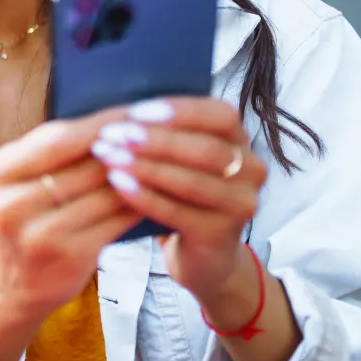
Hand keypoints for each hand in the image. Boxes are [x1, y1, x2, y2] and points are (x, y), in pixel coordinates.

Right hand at [0, 112, 143, 327]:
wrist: (12, 286)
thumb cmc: (27, 221)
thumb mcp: (21, 182)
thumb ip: (54, 154)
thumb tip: (115, 118)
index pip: (56, 138)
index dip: (100, 122)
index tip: (134, 108)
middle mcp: (11, 202)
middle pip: (83, 163)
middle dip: (125, 144)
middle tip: (163, 129)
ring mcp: (37, 233)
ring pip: (103, 192)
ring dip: (138, 173)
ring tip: (166, 157)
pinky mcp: (67, 256)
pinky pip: (114, 221)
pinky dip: (137, 203)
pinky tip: (156, 192)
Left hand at [89, 97, 267, 301]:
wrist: (202, 252)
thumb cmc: (182, 191)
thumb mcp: (182, 157)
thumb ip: (167, 131)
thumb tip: (121, 109)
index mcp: (241, 139)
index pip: (220, 115)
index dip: (179, 111)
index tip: (134, 111)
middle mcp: (251, 170)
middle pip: (205, 149)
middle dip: (155, 140)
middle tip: (113, 134)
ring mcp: (240, 204)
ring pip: (191, 182)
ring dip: (145, 167)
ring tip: (109, 157)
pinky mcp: (221, 234)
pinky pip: (178, 212)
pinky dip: (144, 196)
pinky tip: (119, 184)